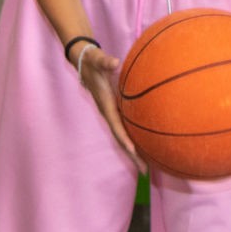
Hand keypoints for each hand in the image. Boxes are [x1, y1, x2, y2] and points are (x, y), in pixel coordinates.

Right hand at [81, 47, 144, 171]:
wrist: (83, 62)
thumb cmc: (92, 61)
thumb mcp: (97, 59)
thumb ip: (105, 61)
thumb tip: (114, 62)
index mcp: (106, 105)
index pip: (116, 125)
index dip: (124, 137)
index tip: (133, 150)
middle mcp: (109, 113)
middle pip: (121, 138)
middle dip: (132, 155)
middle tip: (145, 172)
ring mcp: (112, 113)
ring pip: (123, 136)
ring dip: (133, 152)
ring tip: (146, 168)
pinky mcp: (115, 111)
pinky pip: (125, 129)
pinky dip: (133, 140)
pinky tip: (144, 146)